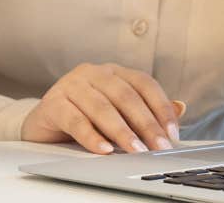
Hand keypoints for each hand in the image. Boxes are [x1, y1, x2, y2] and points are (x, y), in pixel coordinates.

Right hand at [22, 62, 187, 154]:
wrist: (43, 124)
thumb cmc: (85, 117)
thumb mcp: (118, 113)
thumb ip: (147, 111)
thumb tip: (180, 107)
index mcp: (113, 72)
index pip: (143, 83)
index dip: (160, 107)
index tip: (172, 133)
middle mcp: (92, 73)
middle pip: (124, 95)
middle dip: (145, 123)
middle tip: (158, 147)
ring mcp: (70, 85)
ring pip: (101, 107)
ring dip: (121, 131)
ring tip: (136, 151)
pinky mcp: (53, 103)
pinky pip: (75, 120)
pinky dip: (91, 136)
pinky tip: (104, 149)